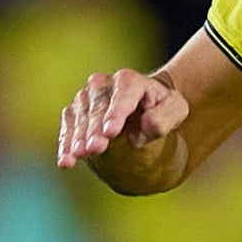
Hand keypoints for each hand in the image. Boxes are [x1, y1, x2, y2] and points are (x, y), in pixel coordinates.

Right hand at [58, 69, 188, 168]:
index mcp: (130, 80)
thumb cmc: (162, 108)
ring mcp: (86, 98)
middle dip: (95, 129)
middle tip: (96, 148)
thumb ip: (165, 116)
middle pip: (98, 107)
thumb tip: (146, 125)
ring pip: (80, 117)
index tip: (111, 132)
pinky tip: (66, 161)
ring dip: (79, 137)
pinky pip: (68, 128)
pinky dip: (66, 145)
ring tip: (79, 155)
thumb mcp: (175, 110)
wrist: (144, 108)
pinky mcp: (75, 112)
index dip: (116, 113)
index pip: (122, 95)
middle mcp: (103, 84)